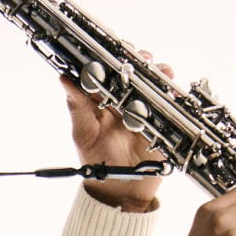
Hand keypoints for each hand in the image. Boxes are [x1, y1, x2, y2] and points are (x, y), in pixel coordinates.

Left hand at [62, 50, 173, 212]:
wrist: (121, 191)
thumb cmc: (98, 162)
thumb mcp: (84, 133)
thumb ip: (77, 106)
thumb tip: (64, 79)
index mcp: (102, 101)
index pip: (105, 70)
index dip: (108, 55)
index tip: (110, 44)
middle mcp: (123, 101)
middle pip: (132, 72)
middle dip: (136, 59)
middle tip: (138, 55)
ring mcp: (143, 110)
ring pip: (152, 84)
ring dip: (156, 72)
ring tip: (158, 68)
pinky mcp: (160, 123)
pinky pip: (168, 104)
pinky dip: (171, 94)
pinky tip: (170, 88)